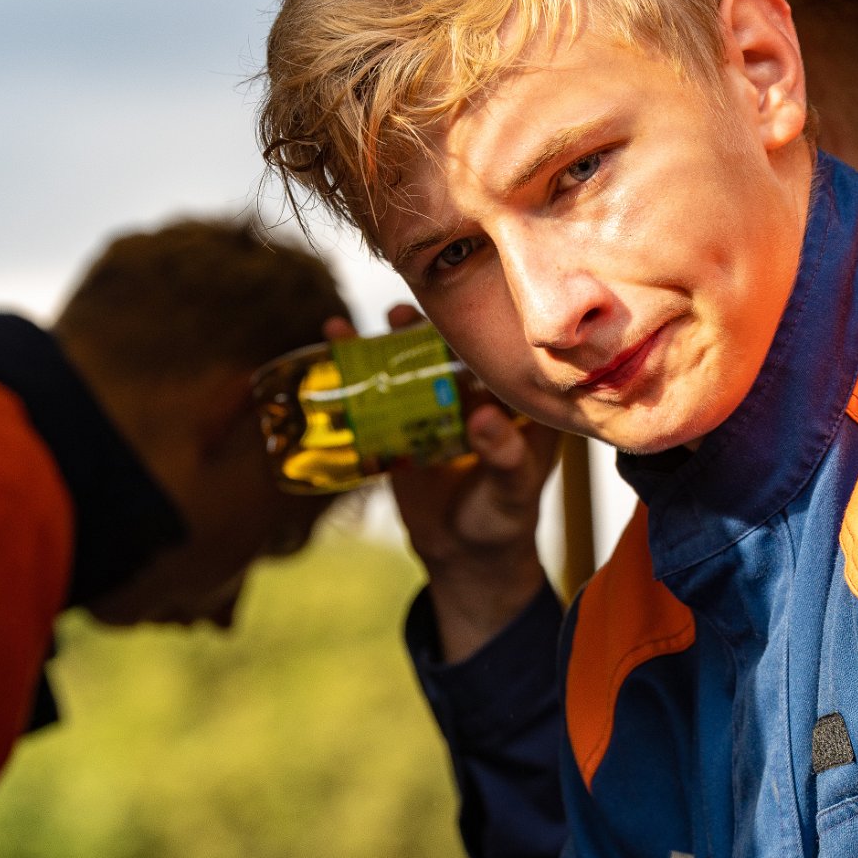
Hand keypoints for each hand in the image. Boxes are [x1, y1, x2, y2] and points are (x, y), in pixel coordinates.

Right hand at [325, 306, 558, 662]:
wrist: (464, 554)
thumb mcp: (512, 491)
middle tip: (417, 311)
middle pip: (459, 343)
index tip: (475, 303)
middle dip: (439, 321)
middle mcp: (481, 391)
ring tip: (387, 316)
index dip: (494, 324)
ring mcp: (441, 402)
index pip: (510, 351)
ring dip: (400, 333)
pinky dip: (358, 362)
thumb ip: (504, 455)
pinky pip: (380, 386)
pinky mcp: (405, 419)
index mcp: (521, 401)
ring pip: (418, 357)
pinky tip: (336, 333)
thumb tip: (485, 415)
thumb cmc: (503, 520)